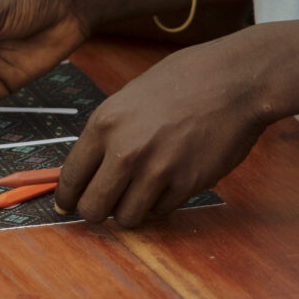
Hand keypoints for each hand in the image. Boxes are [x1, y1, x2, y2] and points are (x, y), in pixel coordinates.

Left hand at [55, 37, 266, 226]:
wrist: (233, 80)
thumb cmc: (180, 83)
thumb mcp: (125, 101)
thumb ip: (104, 136)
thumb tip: (84, 171)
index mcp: (104, 125)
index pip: (70, 177)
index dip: (65, 198)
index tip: (66, 206)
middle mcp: (126, 150)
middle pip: (92, 208)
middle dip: (94, 212)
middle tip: (102, 207)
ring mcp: (157, 170)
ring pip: (126, 218)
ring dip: (130, 211)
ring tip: (139, 192)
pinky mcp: (187, 184)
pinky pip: (161, 211)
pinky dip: (161, 203)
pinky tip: (168, 182)